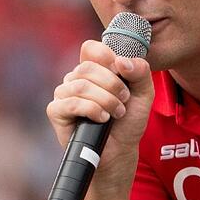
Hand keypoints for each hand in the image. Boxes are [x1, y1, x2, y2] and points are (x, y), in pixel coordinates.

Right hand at [46, 40, 153, 191]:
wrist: (120, 151)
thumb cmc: (128, 122)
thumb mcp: (144, 94)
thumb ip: (140, 72)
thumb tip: (121, 60)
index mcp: (93, 70)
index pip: (91, 48)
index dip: (105, 55)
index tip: (121, 71)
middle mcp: (75, 79)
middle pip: (88, 67)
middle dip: (113, 85)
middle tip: (124, 101)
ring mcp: (63, 94)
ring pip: (81, 85)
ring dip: (105, 100)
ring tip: (116, 113)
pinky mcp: (56, 111)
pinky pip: (71, 102)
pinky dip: (92, 110)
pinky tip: (101, 119)